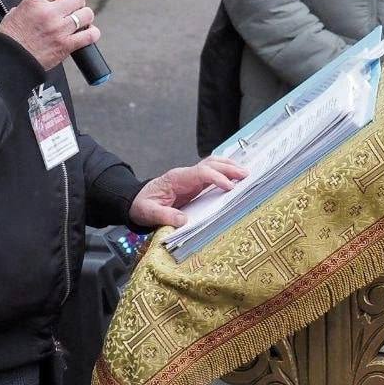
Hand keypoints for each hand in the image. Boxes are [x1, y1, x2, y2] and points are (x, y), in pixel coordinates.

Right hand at [0, 0, 99, 70]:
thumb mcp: (15, 13)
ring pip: (87, 14)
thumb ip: (32, 4)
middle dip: (77, 3)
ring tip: (78, 22)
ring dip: (85, 17)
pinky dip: (92, 34)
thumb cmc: (10, 39)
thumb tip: (43, 0)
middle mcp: (49, 13)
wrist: (9, 62)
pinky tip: (86, 34)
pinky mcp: (66, 46)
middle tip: (71, 10)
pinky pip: (90, 35)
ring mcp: (59, 30)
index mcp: (35, 2)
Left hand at [129, 159, 249, 227]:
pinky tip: (236, 175)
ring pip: (213, 164)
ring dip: (229, 167)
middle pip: (211, 164)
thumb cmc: (142, 205)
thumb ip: (164, 216)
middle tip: (247, 175)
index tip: (230, 188)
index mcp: (176, 178)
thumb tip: (183, 220)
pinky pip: (212, 173)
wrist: (136, 200)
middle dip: (229, 168)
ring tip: (246, 173)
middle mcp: (186, 174)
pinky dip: (225, 171)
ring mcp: (191, 177)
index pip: (201, 173)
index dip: (217, 178)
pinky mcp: (194, 183)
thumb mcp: (148, 213)